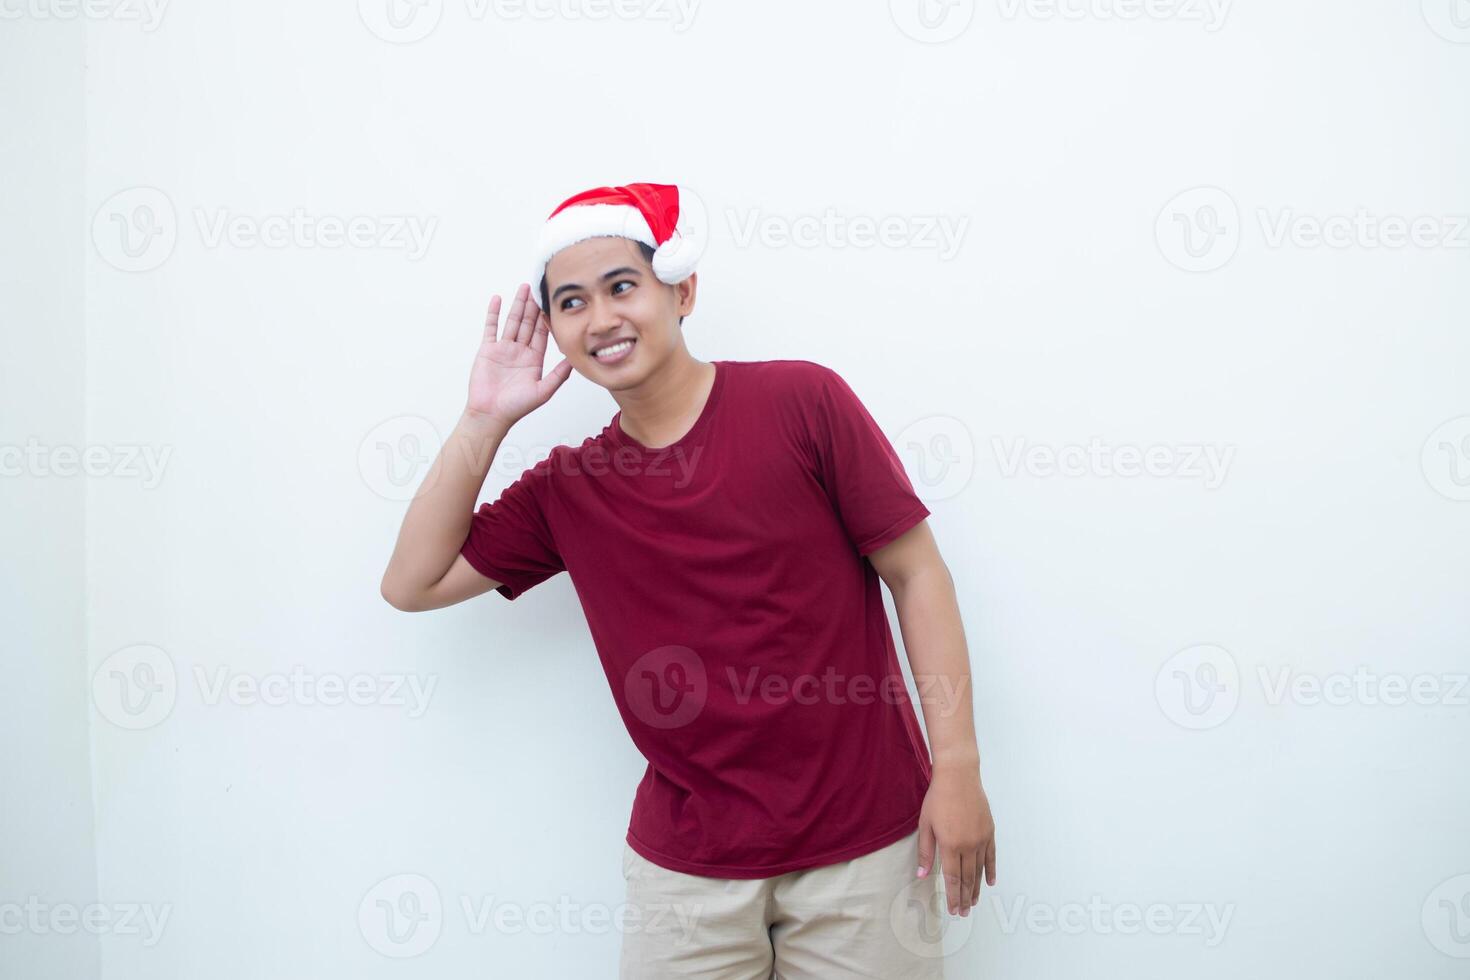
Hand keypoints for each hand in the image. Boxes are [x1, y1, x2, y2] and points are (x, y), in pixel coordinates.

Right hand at [465, 283, 572, 426]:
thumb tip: (574, 360)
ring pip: (512, 321)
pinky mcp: (487, 350)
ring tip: (523, 288)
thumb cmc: (516, 407)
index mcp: (533, 359)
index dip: (546, 318)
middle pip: (527, 323)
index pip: (541, 333)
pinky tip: (498, 299)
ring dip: (517, 304)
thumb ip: (559, 375)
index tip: (551, 302)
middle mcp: (519, 352)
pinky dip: (494, 313)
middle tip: (538, 287)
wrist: (491, 414)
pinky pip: (491, 327)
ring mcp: (503, 349)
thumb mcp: (544, 391)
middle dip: (533, 306)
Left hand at [916, 764, 995, 916]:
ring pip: (980, 870)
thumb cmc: (938, 798)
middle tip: (963, 912)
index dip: (952, 896)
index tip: (953, 910)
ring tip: (974, 902)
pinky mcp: (989, 832)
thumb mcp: (925, 824)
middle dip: (964, 897)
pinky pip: (991, 856)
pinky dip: (990, 871)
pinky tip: (990, 882)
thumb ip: (925, 851)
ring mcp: (981, 839)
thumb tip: (922, 875)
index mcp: (950, 845)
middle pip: (967, 878)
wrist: (959, 776)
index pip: (952, 878)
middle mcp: (968, 845)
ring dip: (976, 888)